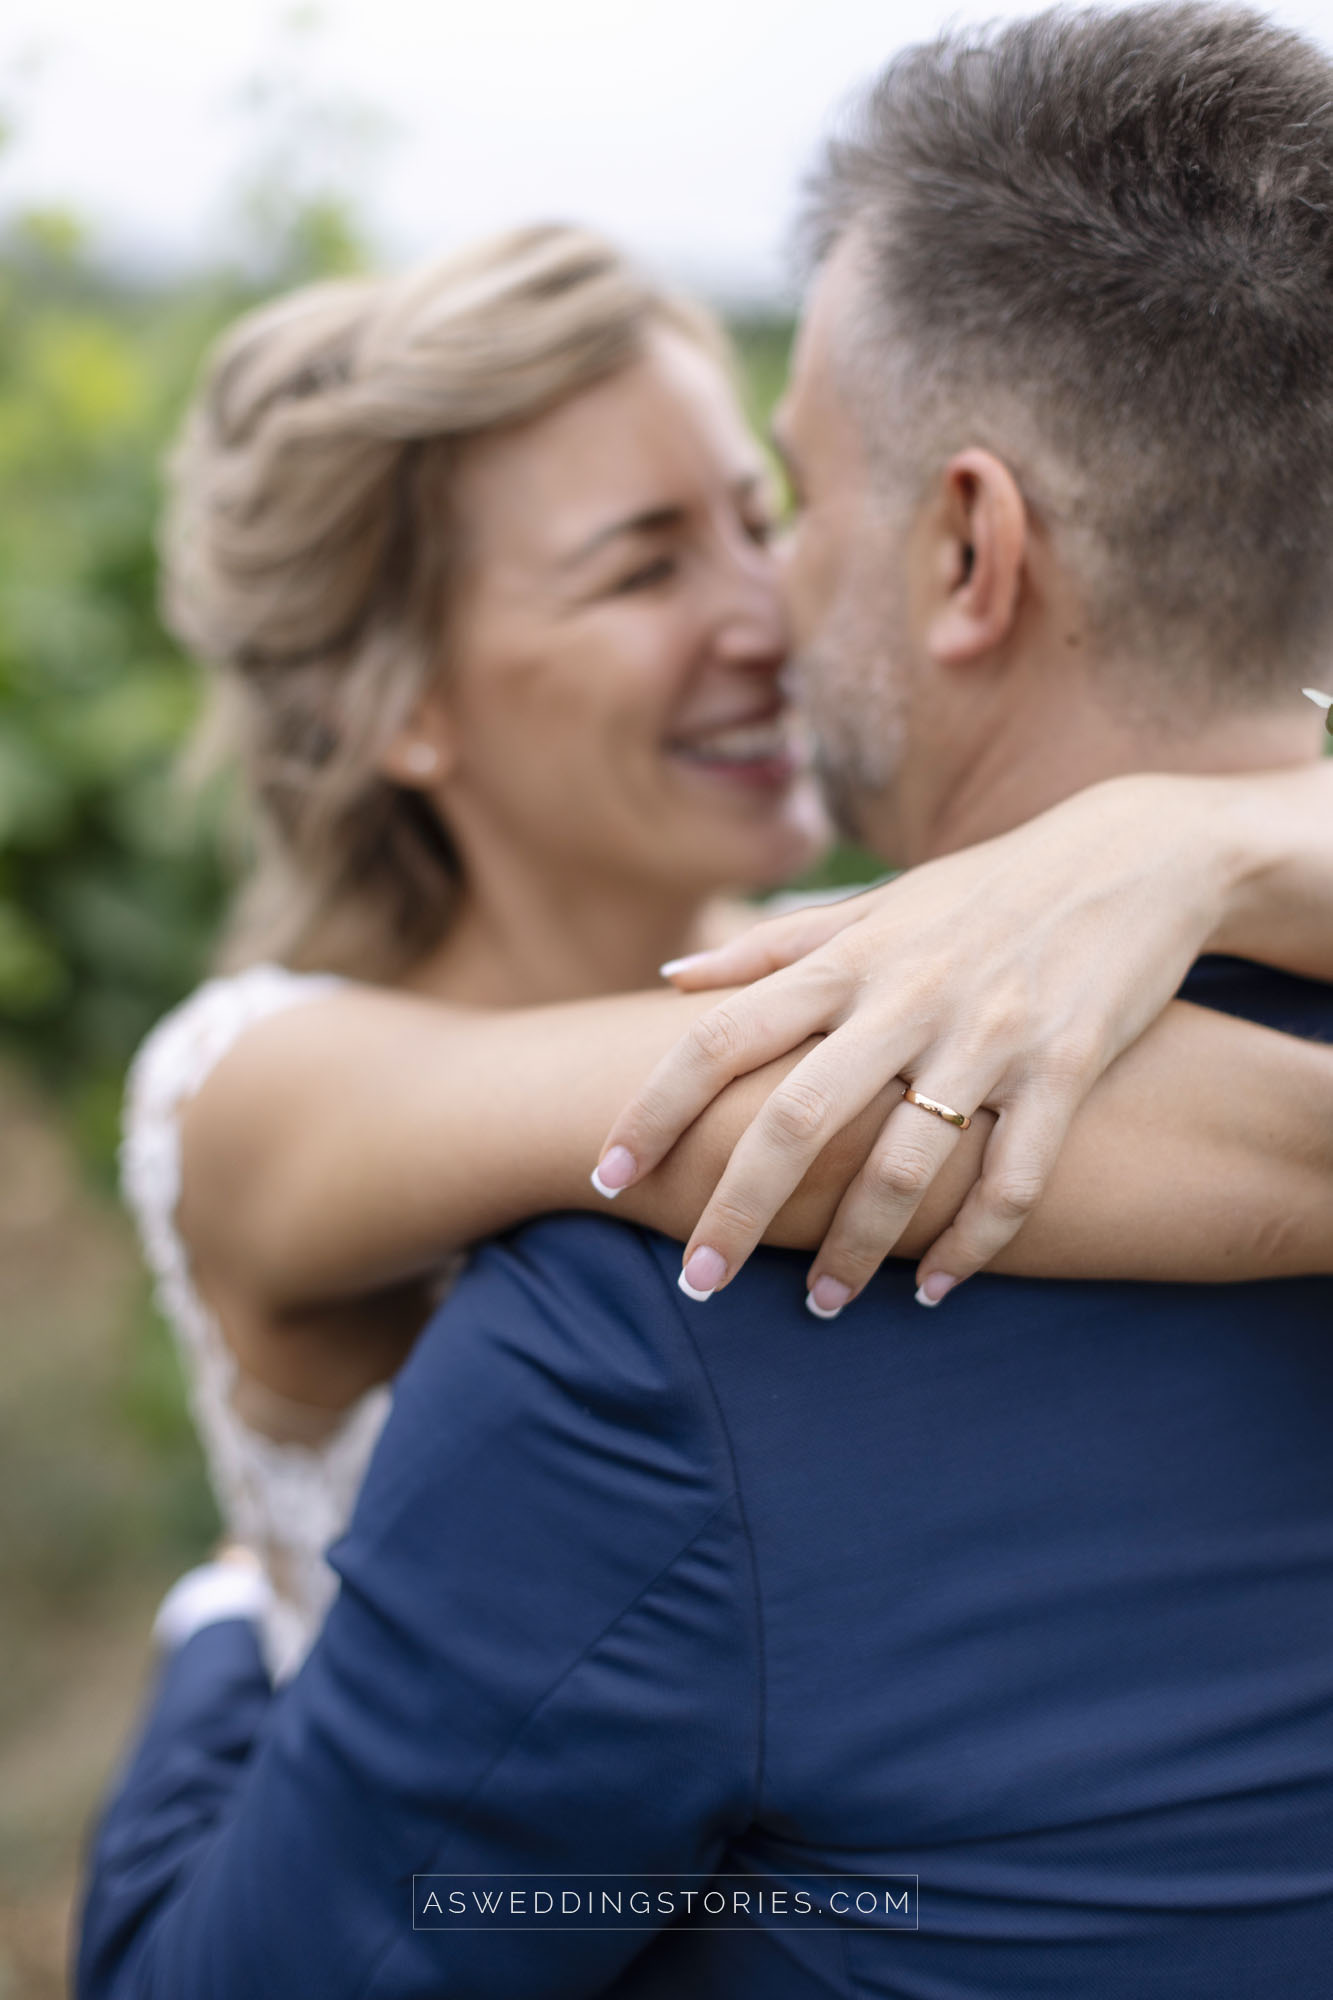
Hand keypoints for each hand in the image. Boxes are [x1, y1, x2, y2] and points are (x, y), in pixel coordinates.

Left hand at [594, 772, 1243, 1311]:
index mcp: (848, 958)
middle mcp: (906, 998)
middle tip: (696, 1282)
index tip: (607, 1174)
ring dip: (854, 1249)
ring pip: (903, 1165)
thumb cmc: (985, 888)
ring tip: (821, 1304)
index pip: (721, 1037)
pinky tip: (935, 1289)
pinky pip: (1012, 1178)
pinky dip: (972, 1244)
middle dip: (736, 1209)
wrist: (1133, 857)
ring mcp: (988, 1035)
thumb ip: (772, 946)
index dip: (654, 1108)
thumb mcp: (876, 905)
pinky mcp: (1066, 1067)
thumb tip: (671, 980)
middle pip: (795, 1118)